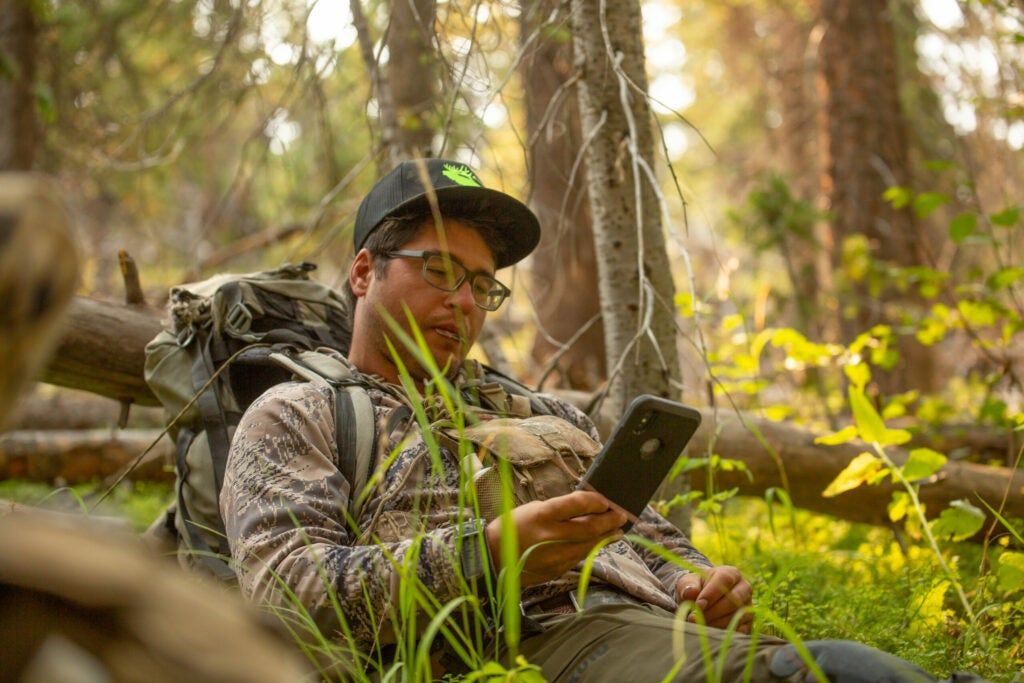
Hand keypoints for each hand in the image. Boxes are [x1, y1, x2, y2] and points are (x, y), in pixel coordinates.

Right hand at [485, 490, 626, 587]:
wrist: (494, 559)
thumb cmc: (513, 528)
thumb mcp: (533, 509)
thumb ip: (560, 509)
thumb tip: (587, 507)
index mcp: (543, 515)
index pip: (578, 504)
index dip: (596, 501)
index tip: (605, 500)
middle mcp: (551, 536)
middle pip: (590, 528)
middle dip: (610, 520)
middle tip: (621, 515)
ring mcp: (556, 556)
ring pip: (590, 545)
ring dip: (607, 537)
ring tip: (617, 530)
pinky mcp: (558, 570)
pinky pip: (580, 557)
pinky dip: (592, 548)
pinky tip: (599, 542)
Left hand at [676, 565, 753, 632]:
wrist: (705, 599)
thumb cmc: (698, 587)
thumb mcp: (690, 582)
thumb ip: (688, 586)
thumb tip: (689, 592)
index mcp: (731, 573)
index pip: (725, 580)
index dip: (712, 593)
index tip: (699, 605)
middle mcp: (744, 588)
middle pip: (733, 600)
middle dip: (713, 611)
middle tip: (695, 618)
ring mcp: (749, 606)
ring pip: (737, 616)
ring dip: (717, 623)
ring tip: (700, 624)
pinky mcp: (749, 622)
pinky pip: (741, 630)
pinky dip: (726, 632)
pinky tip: (712, 632)